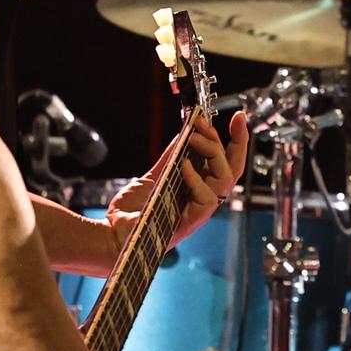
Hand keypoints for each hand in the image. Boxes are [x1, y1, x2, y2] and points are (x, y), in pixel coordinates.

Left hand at [107, 111, 249, 251]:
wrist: (112, 233)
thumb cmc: (133, 211)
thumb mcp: (155, 174)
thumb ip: (171, 156)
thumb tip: (185, 131)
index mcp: (200, 189)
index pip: (229, 163)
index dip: (237, 140)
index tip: (238, 117)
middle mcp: (204, 200)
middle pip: (232, 169)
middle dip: (226, 140)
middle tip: (202, 124)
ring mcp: (199, 212)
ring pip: (225, 180)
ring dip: (212, 153)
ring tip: (193, 139)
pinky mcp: (190, 222)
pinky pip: (207, 199)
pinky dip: (197, 179)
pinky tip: (182, 166)